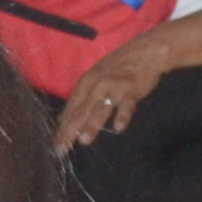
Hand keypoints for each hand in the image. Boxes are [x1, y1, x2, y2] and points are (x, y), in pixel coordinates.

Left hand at [56, 30, 174, 150]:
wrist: (144, 52)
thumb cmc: (119, 65)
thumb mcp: (96, 76)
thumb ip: (83, 96)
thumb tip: (65, 118)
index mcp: (87, 81)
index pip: (72, 107)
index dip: (63, 126)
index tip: (56, 144)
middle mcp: (97, 84)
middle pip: (82, 111)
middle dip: (71, 130)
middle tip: (62, 149)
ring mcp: (114, 87)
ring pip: (101, 109)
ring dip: (92, 125)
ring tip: (83, 141)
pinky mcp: (131, 90)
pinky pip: (126, 105)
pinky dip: (122, 116)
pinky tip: (118, 128)